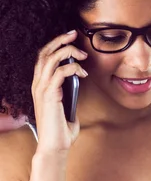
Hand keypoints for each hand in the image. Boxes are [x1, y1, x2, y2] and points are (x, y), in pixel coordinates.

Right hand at [31, 30, 87, 154]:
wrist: (56, 145)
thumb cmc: (62, 130)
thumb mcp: (68, 106)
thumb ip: (70, 93)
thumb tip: (79, 82)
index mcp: (41, 85)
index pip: (44, 57)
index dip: (55, 45)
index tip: (71, 38)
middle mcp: (38, 84)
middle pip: (44, 53)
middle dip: (59, 40)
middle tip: (74, 34)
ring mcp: (42, 89)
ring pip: (50, 59)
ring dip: (68, 52)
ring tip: (83, 54)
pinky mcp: (49, 95)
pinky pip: (59, 73)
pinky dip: (72, 68)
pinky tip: (83, 73)